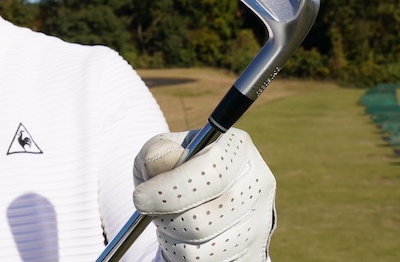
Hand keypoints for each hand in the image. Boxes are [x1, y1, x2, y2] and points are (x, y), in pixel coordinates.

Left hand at [132, 128, 275, 261]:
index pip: (212, 172)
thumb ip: (158, 152)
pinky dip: (182, 253)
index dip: (172, 188)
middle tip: (148, 209)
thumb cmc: (175, 171)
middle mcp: (257, 184)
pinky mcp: (253, 253)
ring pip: (203, 247)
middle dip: (166, 217)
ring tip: (170, 219)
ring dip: (172, 236)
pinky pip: (206, 261)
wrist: (194, 202)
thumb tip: (165, 160)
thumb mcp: (161, 152)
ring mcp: (259, 222)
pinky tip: (183, 237)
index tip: (140, 197)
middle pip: (206, 217)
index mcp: (238, 149)